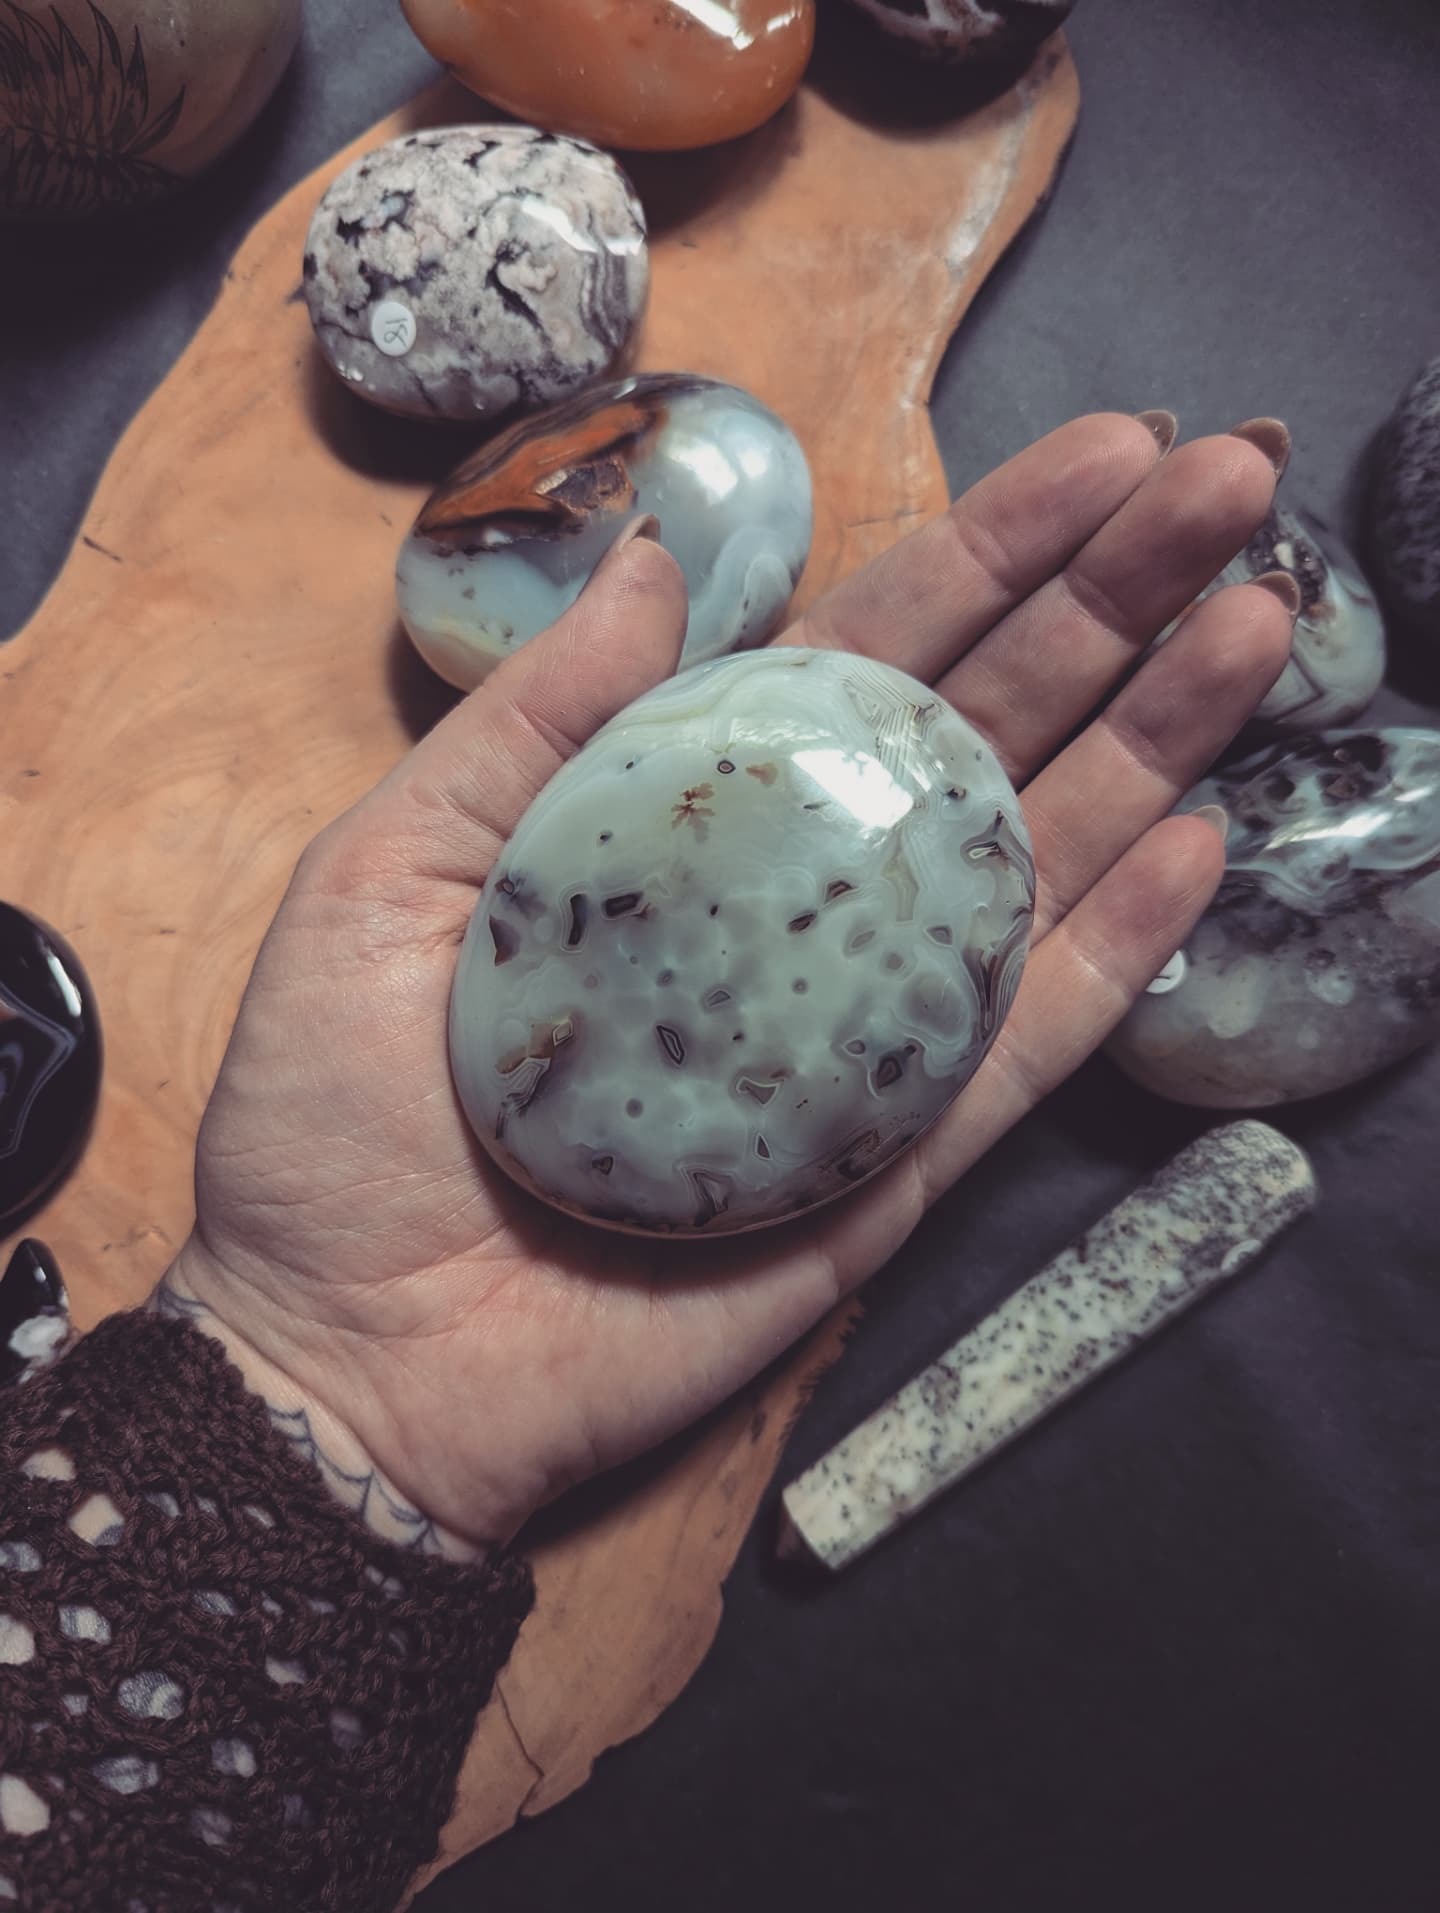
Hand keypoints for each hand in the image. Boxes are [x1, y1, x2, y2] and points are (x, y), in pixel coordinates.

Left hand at [158, 415, 1290, 1554]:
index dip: (985, 553)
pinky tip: (1193, 844)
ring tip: (1252, 627)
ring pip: (1032, 868)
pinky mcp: (889, 1164)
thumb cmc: (338, 1110)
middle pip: (978, 735)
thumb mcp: (391, 873)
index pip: (862, 658)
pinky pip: (1023, 1049)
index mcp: (683, 820)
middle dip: (1111, 607)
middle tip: (1231, 494)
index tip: (1104, 455)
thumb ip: (532, 722)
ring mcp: (859, 1035)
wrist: (349, 1354)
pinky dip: (1115, 953)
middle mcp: (794, 909)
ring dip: (1149, 744)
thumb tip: (663, 561)